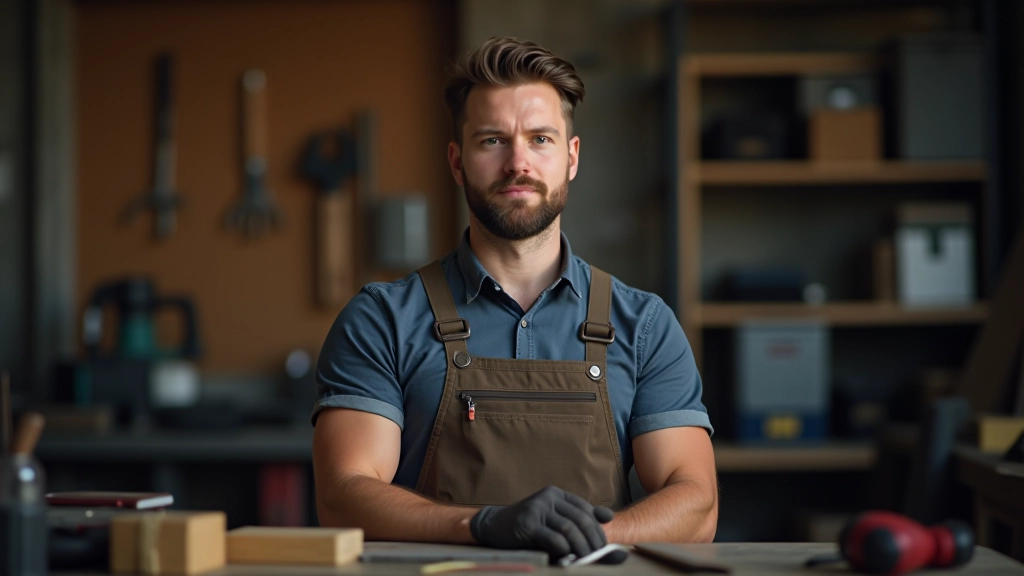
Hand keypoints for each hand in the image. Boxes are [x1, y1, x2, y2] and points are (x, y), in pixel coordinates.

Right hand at [470, 486, 614, 561]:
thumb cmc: (529, 527)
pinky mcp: (528, 524)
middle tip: (598, 555)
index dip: (598, 528)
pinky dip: (564, 550)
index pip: (585, 509)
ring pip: (569, 528)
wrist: (495, 526)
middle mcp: (548, 497)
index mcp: (557, 494)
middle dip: (593, 539)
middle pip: (580, 519)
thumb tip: (611, 518)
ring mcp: (537, 509)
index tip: (604, 545)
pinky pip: (553, 537)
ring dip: (581, 547)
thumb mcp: (554, 520)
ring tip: (585, 558)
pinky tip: (566, 557)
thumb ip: (579, 520)